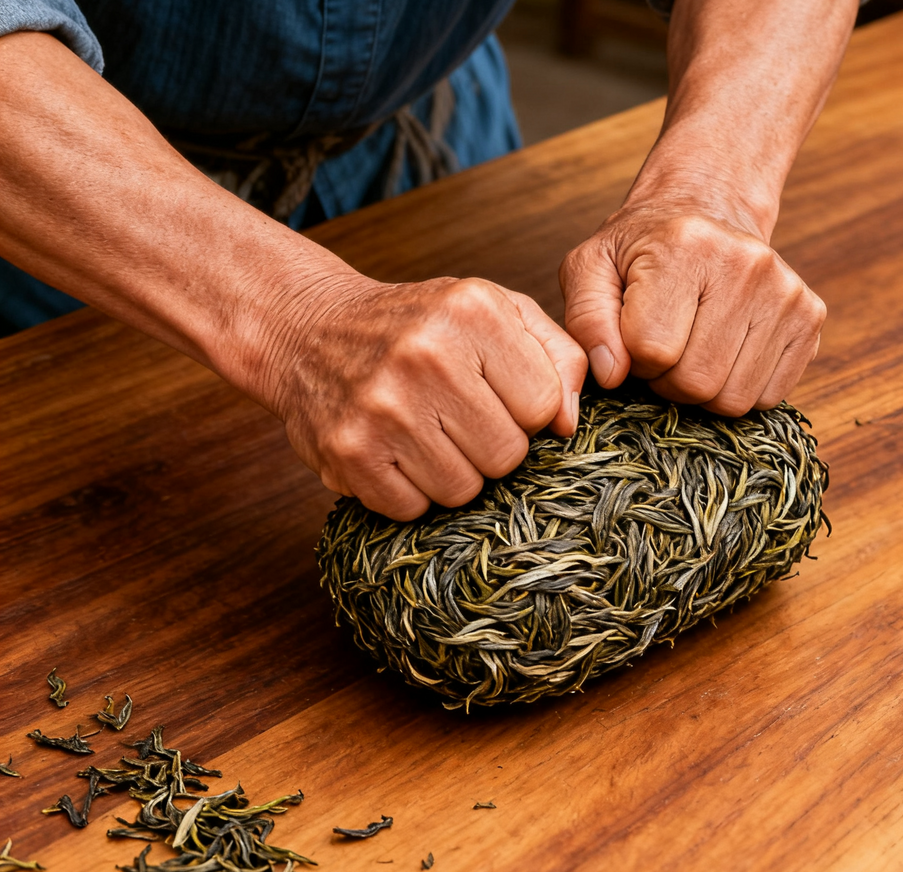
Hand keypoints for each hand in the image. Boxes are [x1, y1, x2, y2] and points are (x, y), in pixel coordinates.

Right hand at [264, 276, 586, 519]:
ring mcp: (383, 406)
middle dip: (490, 445)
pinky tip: (394, 451)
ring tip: (424, 431)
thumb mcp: (494, 310)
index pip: (543, 406)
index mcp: (472, 312)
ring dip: (451, 472)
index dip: (524, 410)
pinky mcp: (349, 452)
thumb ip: (555, 356)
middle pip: (507, 455)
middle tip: (457, 417)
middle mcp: (426, 354)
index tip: (494, 394)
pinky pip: (412, 508)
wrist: (310, 330)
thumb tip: (568, 424)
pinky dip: (408, 490)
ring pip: (463, 489)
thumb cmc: (419, 325)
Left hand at [560, 203, 824, 415]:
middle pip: (696, 381)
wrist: (707, 212)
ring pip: (734, 398)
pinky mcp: (810, 318)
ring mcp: (786, 293)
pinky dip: (740, 388)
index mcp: (685, 247)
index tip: (635, 334)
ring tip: (694, 347)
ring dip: (704, 389)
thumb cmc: (642, 250)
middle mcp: (747, 266)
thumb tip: (611, 375)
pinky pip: (769, 397)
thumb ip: (587, 320)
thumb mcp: (590, 269)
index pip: (652, 350)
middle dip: (668, 380)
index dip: (634, 359)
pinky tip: (726, 350)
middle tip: (665, 346)